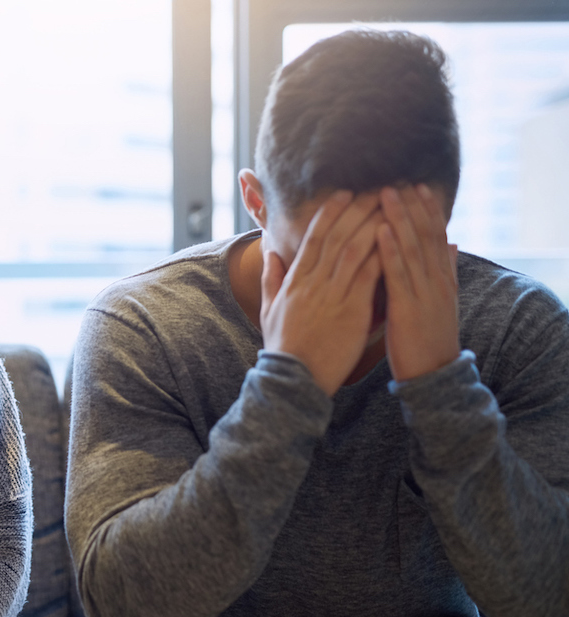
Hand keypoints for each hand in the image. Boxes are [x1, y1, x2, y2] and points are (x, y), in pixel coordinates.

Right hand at [260, 190, 384, 395]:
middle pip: (337, 236)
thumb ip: (270, 280)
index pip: (313, 238)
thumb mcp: (268, 310)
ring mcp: (332, 295)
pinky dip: (382, 254)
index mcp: (295, 280)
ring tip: (391, 204)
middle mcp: (313, 282)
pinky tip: (397, 238)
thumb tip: (270, 255)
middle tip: (377, 187)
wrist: (294, 378)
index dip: (329, 213)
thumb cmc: (284, 347)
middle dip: (357, 209)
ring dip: (374, 224)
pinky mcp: (351, 310)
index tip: (344, 192)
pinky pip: (368, 276)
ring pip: (354, 250)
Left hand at [377, 184, 459, 381]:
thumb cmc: (429, 339)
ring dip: (399, 218)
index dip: (426, 211)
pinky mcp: (407, 306)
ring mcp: (423, 292)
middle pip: (424, 235)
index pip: (434, 237)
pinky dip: (389, 248)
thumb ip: (443, 271)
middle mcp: (435, 280)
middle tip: (400, 180)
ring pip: (411, 247)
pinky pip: (397, 272)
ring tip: (386, 193)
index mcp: (441, 278)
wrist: (434, 374)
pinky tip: (380, 229)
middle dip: (412, 207)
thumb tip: (451, 243)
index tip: (417, 187)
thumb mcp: (439, 301)